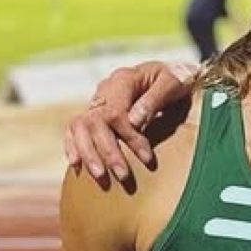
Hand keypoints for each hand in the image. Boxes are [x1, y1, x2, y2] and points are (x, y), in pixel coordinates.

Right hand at [61, 61, 195, 185]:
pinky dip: (73, 146)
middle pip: (95, 122)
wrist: (172, 74)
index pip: (117, 113)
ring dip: (87, 153)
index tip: (147, 158)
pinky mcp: (96, 111)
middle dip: (108, 152)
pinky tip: (76, 165)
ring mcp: (98, 100)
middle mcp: (106, 89)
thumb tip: (134, 121)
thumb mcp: (174, 82)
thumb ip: (155, 98)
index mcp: (124, 79)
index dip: (130, 138)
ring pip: (80, 126)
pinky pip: (75, 129)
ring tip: (100, 176)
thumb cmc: (177, 79)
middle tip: (123, 176)